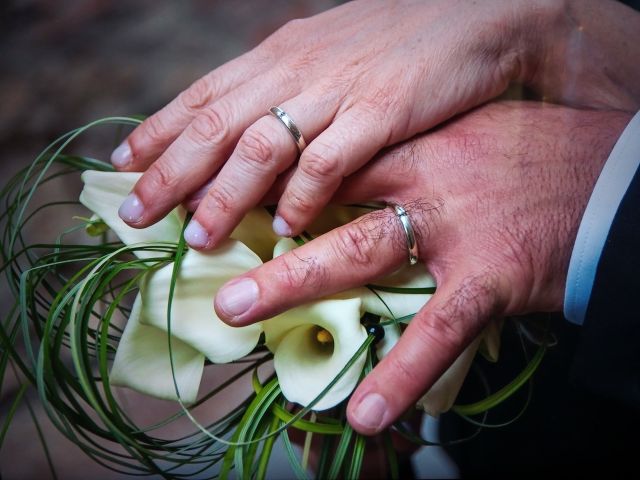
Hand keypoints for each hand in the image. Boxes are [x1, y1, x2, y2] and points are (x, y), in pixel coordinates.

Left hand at [112, 0, 639, 248]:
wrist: (475, 14)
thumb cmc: (399, 40)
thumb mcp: (328, 53)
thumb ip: (286, 89)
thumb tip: (249, 132)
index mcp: (281, 53)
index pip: (203, 94)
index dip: (159, 131)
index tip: (122, 164)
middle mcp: (297, 69)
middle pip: (217, 125)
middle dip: (171, 173)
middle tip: (137, 213)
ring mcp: (338, 90)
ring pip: (262, 147)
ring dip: (226, 196)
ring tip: (199, 237)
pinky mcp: (381, 111)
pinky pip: (330, 160)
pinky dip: (302, 197)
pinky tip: (284, 228)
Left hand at [211, 101, 630, 433]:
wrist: (612, 175)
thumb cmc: (532, 156)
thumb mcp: (461, 140)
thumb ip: (404, 159)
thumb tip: (355, 181)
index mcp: (411, 145)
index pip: (325, 164)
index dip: (272, 187)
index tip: (226, 207)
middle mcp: (421, 181)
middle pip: (324, 207)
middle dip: (263, 240)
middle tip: (212, 268)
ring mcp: (452, 229)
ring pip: (360, 257)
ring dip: (295, 289)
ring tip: (242, 317)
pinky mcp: (490, 276)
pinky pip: (438, 330)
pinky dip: (403, 372)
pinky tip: (370, 411)